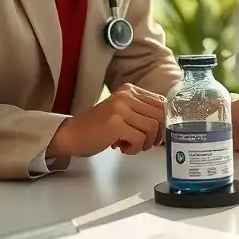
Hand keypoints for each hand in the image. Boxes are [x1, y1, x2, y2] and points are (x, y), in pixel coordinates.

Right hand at [46, 83, 165, 158]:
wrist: (71, 134)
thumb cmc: (98, 128)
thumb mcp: (122, 112)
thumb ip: (141, 112)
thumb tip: (166, 124)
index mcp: (130, 90)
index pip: (162, 103)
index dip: (163, 122)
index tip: (154, 134)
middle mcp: (126, 95)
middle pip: (161, 115)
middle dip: (157, 134)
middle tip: (145, 143)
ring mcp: (120, 109)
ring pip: (152, 127)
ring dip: (145, 143)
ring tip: (132, 146)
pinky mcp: (115, 124)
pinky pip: (140, 139)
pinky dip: (135, 149)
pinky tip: (123, 148)